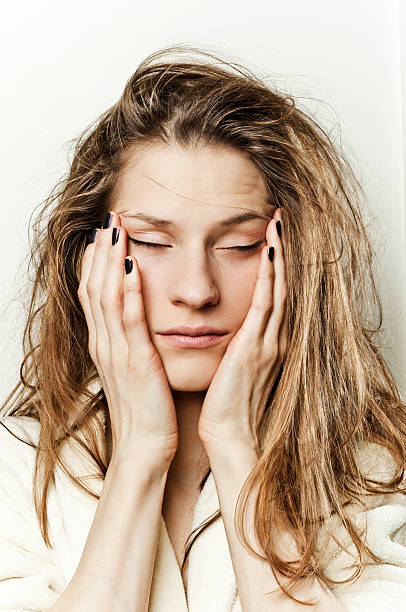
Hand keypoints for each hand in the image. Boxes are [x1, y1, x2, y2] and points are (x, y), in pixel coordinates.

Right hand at [78, 211, 177, 465]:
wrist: (146, 447)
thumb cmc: (145, 409)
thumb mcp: (134, 370)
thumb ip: (131, 344)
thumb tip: (137, 322)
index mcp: (106, 345)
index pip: (94, 294)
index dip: (96, 261)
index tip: (103, 234)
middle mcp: (105, 343)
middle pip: (95, 287)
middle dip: (101, 250)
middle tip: (107, 218)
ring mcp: (116, 352)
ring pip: (107, 296)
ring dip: (111, 260)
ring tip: (116, 228)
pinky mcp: (135, 362)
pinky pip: (129, 320)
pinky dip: (129, 290)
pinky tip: (133, 265)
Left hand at [198, 207, 287, 451]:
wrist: (230, 434)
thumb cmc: (227, 405)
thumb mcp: (234, 368)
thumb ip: (238, 345)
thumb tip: (230, 329)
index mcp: (265, 341)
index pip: (273, 293)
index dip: (274, 264)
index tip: (271, 236)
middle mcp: (272, 337)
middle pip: (281, 284)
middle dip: (281, 250)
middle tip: (279, 219)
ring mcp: (267, 341)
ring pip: (277, 288)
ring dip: (278, 255)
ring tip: (277, 225)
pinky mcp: (255, 348)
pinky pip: (265, 305)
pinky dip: (270, 278)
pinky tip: (269, 253)